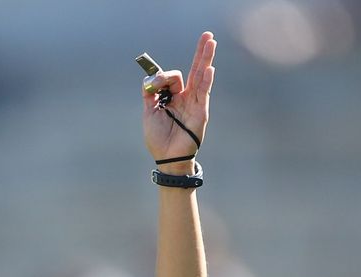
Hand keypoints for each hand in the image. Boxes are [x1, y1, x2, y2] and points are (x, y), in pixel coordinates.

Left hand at [141, 31, 216, 164]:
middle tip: (207, 35)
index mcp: (173, 97)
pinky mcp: (200, 112)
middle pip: (194, 69)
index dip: (161, 78)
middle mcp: (186, 97)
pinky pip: (203, 92)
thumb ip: (149, 92)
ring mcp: (195, 103)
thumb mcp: (148, 111)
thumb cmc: (158, 138)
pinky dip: (206, 80)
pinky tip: (209, 68)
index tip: (152, 88)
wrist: (166, 157)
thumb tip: (151, 78)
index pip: (171, 77)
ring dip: (206, 58)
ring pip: (201, 76)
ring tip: (212, 42)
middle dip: (200, 52)